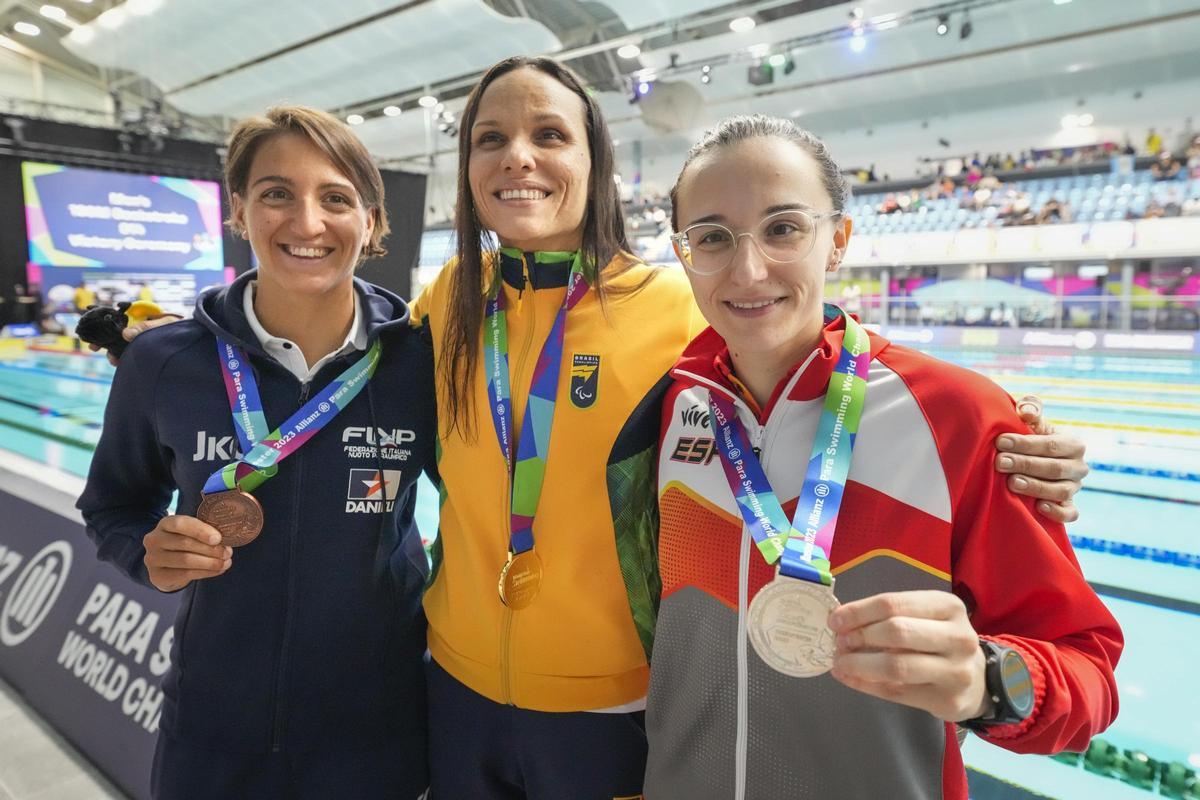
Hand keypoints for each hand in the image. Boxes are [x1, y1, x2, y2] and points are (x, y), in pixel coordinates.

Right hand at [88, 314, 181, 364]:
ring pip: (120, 345)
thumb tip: (126, 334)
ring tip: (112, 359)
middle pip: (115, 333)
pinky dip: (123, 358)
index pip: (117, 319)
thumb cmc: (180, 327)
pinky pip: (129, 354)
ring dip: (112, 351)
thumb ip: (147, 328)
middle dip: (104, 340)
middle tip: (93, 347)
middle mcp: (137, 329)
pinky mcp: (144, 351)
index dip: (103, 324)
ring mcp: (140, 341)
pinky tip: (120, 363)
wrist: (197, 337)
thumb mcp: (164, 324)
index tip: (94, 331)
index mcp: (140, 318)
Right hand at [143, 515, 231, 591]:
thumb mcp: (189, 533)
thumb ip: (203, 531)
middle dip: (210, 549)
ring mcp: (153, 558)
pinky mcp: (157, 575)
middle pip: (184, 543)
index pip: (180, 524)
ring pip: (186, 560)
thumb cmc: (183, 545)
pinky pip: (185, 574)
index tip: (218, 538)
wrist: (166, 566)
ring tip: (225, 562)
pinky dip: (205, 572)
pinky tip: (218, 570)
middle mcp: (154, 540)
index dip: (200, 531)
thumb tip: (226, 537)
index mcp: (165, 524)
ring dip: (210, 562)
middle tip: (227, 553)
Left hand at [828, 591, 987, 722]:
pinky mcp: (948, 701)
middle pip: (897, 631)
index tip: (834, 620)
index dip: (859, 612)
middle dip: (860, 636)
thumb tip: (841, 622)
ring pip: (897, 666)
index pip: (893, 603)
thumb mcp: (925, 617)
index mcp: (948, 607)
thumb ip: (889, 616)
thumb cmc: (940, 640)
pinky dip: (866, 685)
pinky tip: (850, 679)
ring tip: (840, 663)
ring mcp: (956, 671)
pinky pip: (897, 693)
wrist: (978, 680)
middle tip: (839, 643)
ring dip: (859, 665)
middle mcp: (957, 637)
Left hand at [995, 394, 1087, 522]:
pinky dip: (1057, 512)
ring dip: (1036, 487)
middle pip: (1054, 468)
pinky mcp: (1069, 506)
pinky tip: (1038, 507)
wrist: (1033, 460)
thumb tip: (1026, 411)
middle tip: (1000, 462)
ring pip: (1061, 491)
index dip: (1025, 443)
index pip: (1051, 444)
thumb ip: (1030, 409)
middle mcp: (1079, 467)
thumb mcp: (1032, 421)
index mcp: (1073, 443)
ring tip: (1012, 483)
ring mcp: (1074, 487)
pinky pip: (1070, 513)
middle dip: (1025, 464)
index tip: (1000, 442)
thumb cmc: (1030, 436)